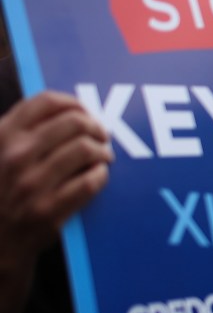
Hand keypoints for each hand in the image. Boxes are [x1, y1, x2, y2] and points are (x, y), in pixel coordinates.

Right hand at [0, 91, 111, 312]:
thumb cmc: (1, 190)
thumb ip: (21, 129)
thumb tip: (67, 108)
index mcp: (2, 137)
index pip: (46, 102)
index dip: (74, 104)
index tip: (85, 112)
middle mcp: (15, 157)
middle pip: (74, 122)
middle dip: (95, 127)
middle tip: (102, 136)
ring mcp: (31, 184)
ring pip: (86, 149)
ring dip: (102, 151)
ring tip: (103, 157)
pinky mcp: (48, 210)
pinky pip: (90, 181)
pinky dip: (100, 175)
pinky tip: (98, 175)